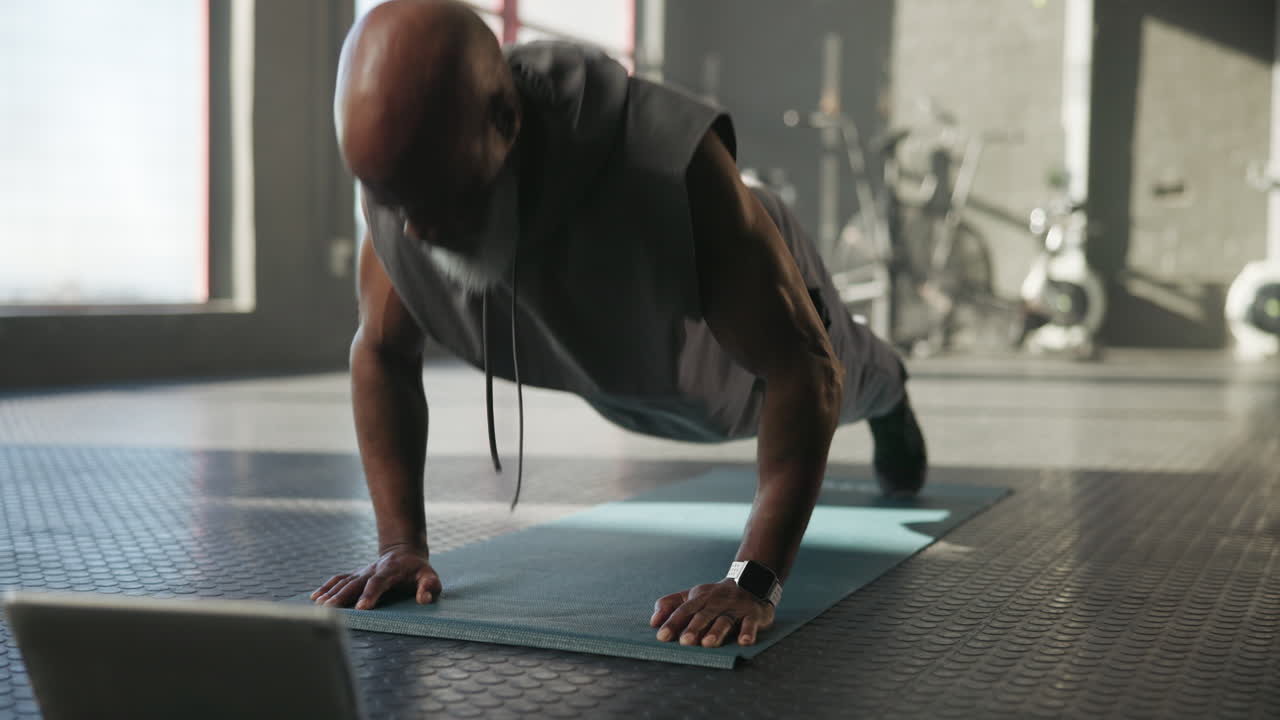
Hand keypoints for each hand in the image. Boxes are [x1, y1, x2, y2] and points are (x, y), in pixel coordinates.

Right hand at [310, 543, 442, 609]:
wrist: (404, 552)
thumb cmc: (418, 570)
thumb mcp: (430, 575)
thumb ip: (429, 586)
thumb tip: (424, 599)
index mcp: (390, 571)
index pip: (378, 583)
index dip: (369, 595)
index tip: (361, 608)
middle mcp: (372, 571)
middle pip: (355, 583)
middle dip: (342, 596)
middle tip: (330, 609)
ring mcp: (362, 572)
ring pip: (344, 582)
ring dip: (330, 593)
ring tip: (319, 606)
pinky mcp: (356, 575)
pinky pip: (339, 580)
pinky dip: (326, 587)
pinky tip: (315, 597)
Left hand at [651, 579, 775, 647]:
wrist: (750, 582)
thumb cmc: (714, 597)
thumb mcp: (691, 596)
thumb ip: (670, 605)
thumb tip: (652, 622)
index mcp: (699, 598)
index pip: (683, 610)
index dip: (672, 623)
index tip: (661, 637)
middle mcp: (716, 603)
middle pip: (703, 615)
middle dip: (693, 628)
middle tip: (685, 642)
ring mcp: (735, 608)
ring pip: (724, 620)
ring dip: (716, 632)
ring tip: (708, 643)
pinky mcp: (752, 614)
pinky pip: (750, 623)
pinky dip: (748, 632)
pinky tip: (744, 642)